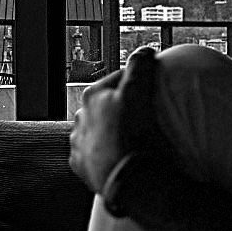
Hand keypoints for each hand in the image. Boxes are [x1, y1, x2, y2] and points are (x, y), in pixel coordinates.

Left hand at [68, 45, 161, 195]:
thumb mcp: (139, 94)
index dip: (138, 81)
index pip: (118, 79)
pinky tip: (117, 158)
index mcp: (93, 95)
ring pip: (97, 131)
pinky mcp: (81, 166)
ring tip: (131, 140)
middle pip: (106, 106)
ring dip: (110, 132)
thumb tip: (145, 50)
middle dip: (121, 108)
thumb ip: (140, 68)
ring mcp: (79, 143)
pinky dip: (103, 155)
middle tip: (144, 118)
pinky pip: (93, 155)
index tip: (152, 90)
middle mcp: (81, 117)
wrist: (126, 180)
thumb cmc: (134, 135)